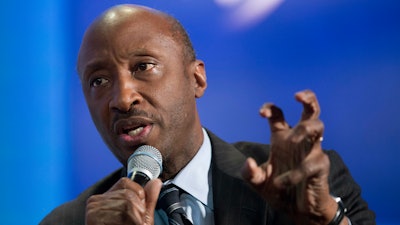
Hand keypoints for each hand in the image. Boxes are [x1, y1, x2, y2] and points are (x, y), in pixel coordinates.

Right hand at [86, 177, 161, 224]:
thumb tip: (156, 182)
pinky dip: (130, 224)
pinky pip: (121, 216)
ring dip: (136, 221)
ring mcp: (93, 210)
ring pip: (126, 206)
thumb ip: (149, 200)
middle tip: (135, 223)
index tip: (138, 210)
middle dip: (139, 212)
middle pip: (128, 195)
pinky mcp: (93, 219)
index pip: (125, 182)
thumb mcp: (141, 217)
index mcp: (106, 197)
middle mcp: (96, 201)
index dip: (138, 195)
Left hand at [241, 90, 339, 224]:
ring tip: (294, 139)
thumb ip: (249, 173)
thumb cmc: (279, 190)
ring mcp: (312, 150)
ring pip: (318, 126)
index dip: (270, 108)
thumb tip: (248, 162)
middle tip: (297, 96)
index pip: (278, 114)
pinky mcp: (320, 165)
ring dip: (305, 129)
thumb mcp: (258, 182)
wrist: (298, 211)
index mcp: (282, 138)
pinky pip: (311, 162)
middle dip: (308, 98)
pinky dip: (295, 173)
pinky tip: (283, 182)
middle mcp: (298, 140)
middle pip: (311, 110)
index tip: (262, 113)